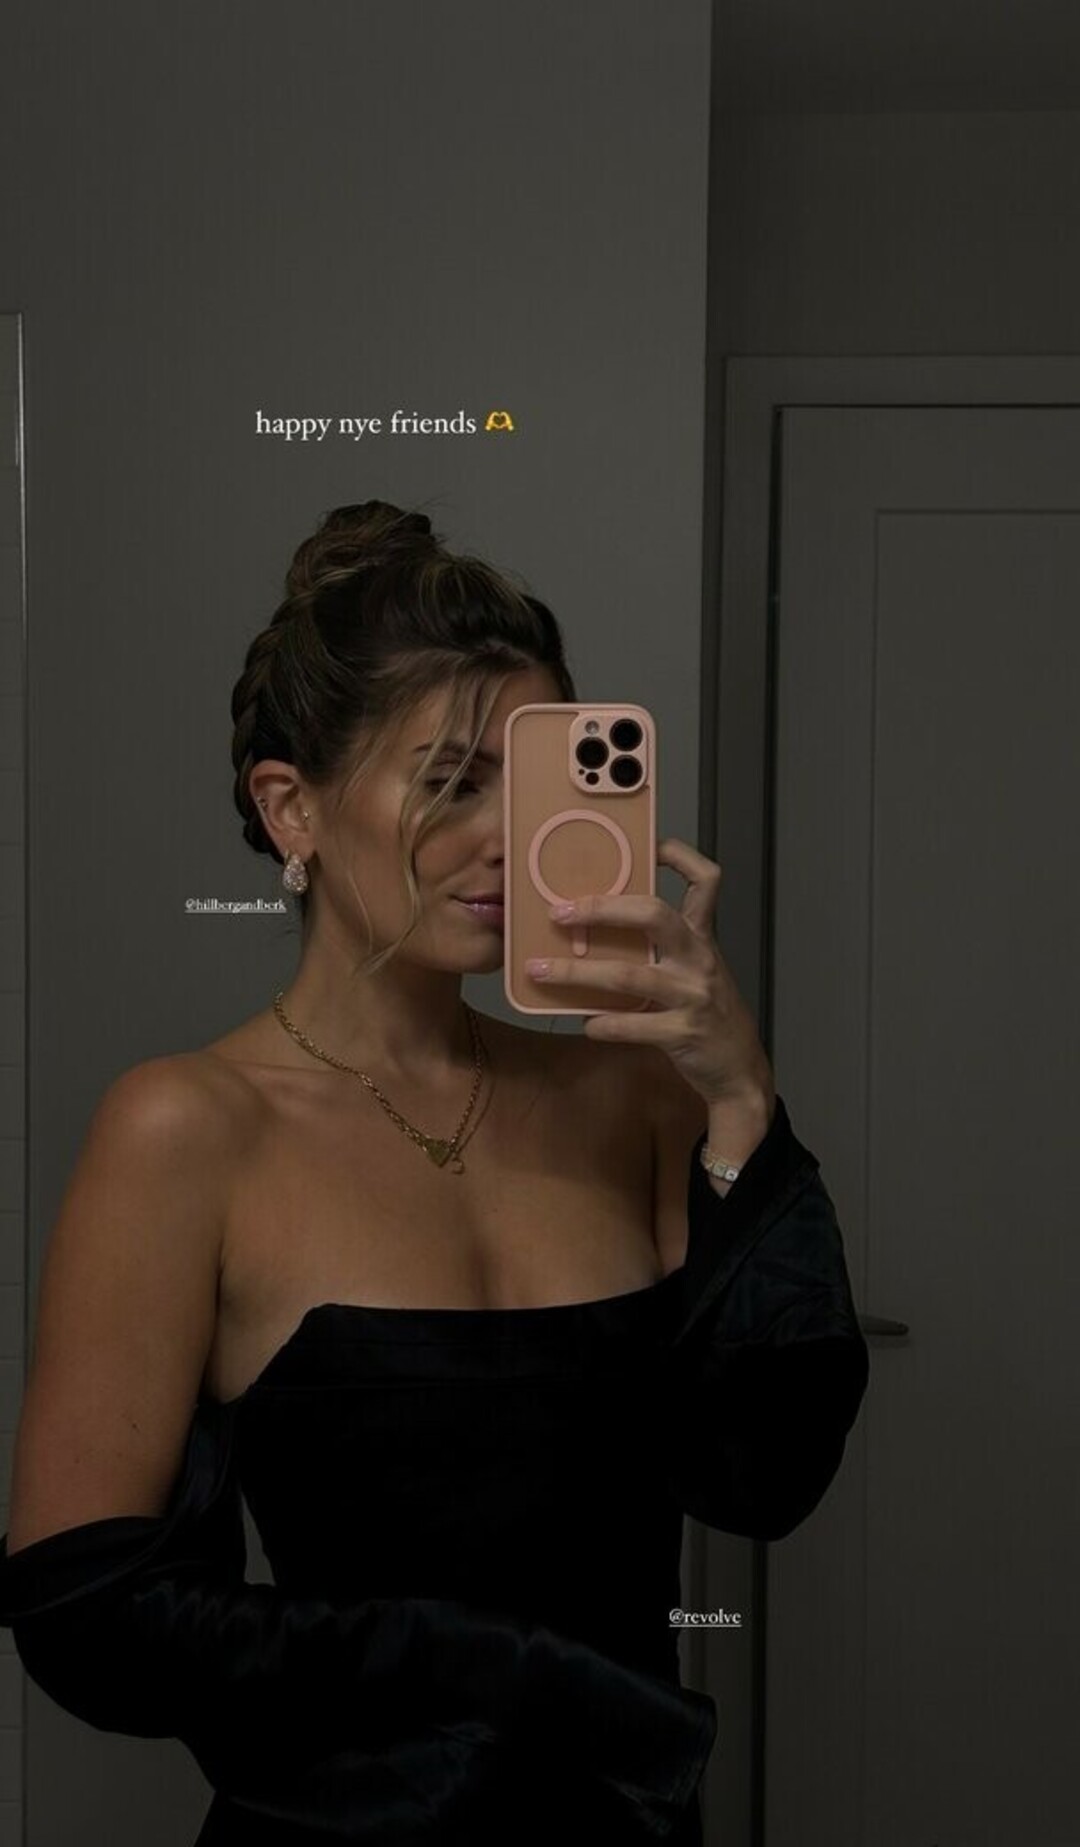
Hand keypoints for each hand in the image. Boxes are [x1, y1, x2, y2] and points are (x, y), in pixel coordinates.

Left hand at [525, 837, 774, 1107]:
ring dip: (578, 971)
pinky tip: (585, 1023)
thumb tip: (595, 931)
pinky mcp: (684, 1033)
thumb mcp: (693, 971)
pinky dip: (605, 1024)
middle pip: (654, 915)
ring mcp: (693, 996)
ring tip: (541, 970)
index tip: (645, 845)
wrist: (739, 1070)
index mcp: (700, 938)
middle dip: (601, 909)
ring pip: (630, 975)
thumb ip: (659, 949)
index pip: (705, 881)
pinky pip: (635, 1024)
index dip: (679, 855)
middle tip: (558, 912)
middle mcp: (699, 959)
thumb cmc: (708, 1015)